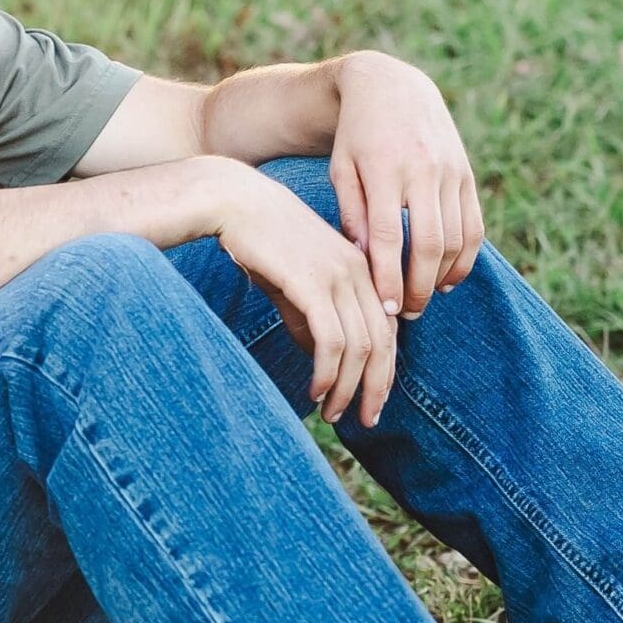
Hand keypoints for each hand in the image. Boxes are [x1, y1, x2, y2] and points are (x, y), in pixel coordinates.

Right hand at [208, 161, 399, 425]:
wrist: (235, 203)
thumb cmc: (261, 241)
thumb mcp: (296, 281)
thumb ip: (312, 315)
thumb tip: (321, 357)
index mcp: (363, 268)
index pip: (387, 330)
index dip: (384, 370)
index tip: (373, 401)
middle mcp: (360, 272)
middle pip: (382, 343)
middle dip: (375, 388)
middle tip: (364, 420)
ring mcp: (339, 277)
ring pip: (359, 347)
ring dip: (347, 388)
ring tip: (332, 412)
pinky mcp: (314, 284)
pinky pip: (332, 340)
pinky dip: (328, 373)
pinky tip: (316, 391)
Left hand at [328, 51, 484, 319]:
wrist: (391, 87)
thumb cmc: (355, 136)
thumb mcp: (341, 168)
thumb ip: (352, 213)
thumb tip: (362, 261)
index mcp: (383, 169)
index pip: (387, 237)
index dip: (388, 278)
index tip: (385, 309)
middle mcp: (422, 170)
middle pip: (428, 244)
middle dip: (419, 287)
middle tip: (406, 315)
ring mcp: (450, 171)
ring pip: (456, 238)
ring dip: (442, 277)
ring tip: (422, 300)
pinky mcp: (467, 174)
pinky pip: (474, 225)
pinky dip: (465, 258)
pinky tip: (446, 279)